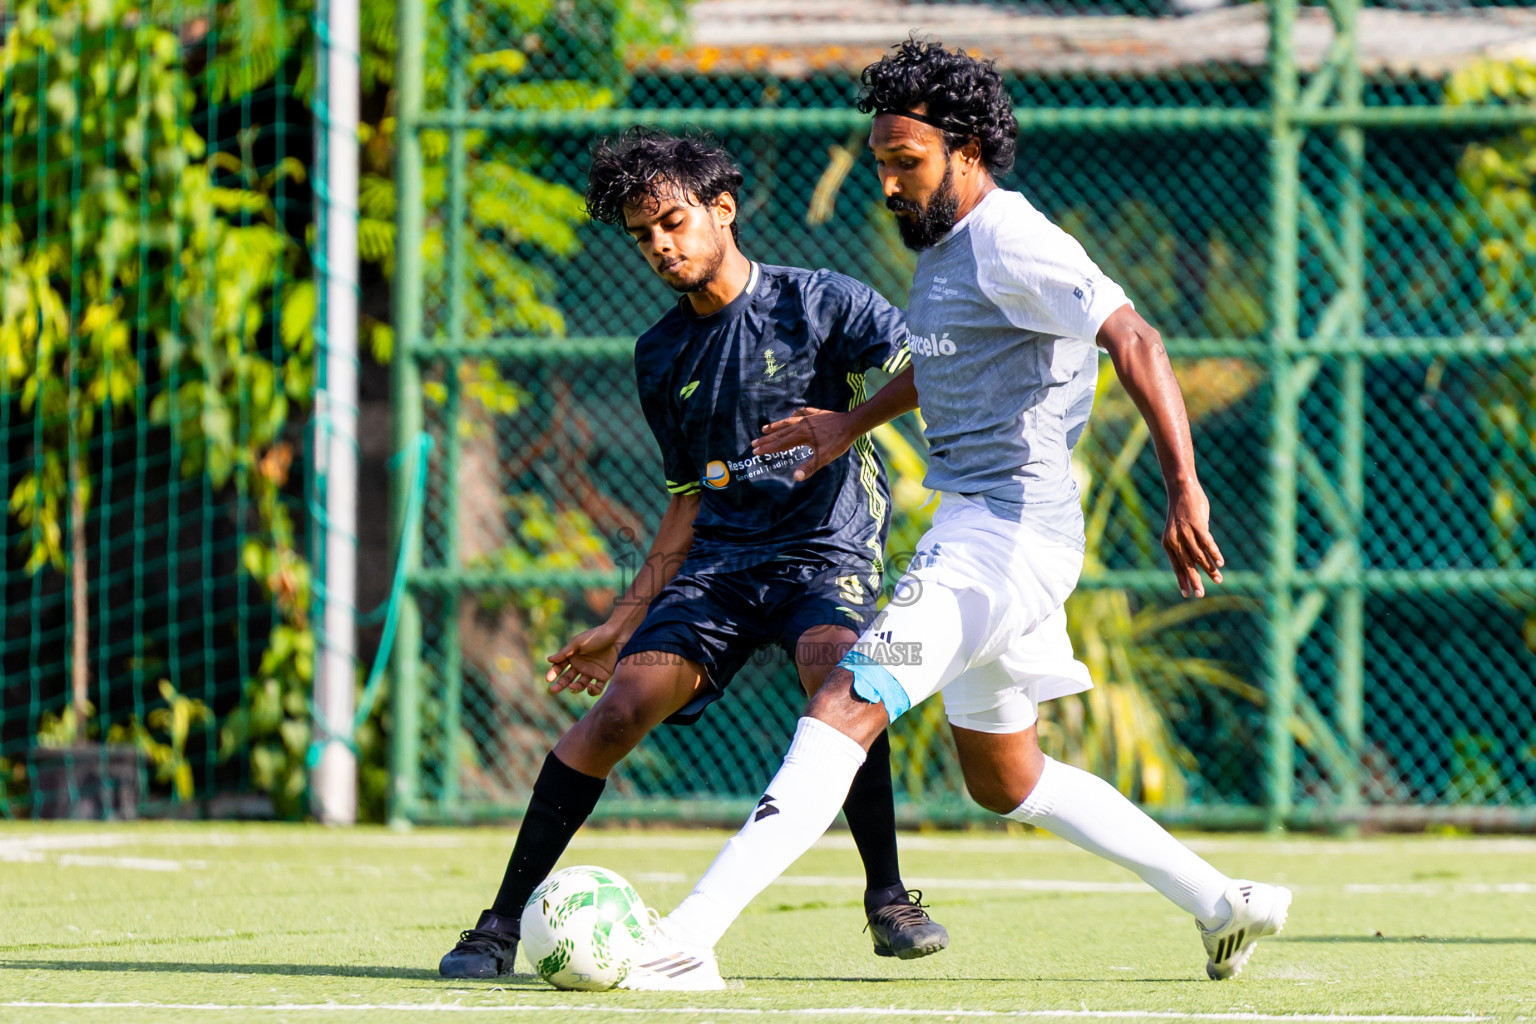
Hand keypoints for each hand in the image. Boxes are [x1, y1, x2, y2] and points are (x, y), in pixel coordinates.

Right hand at [546, 622, 624, 696]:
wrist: (617, 635)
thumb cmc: (596, 636)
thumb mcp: (578, 642)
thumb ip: (564, 652)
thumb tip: (549, 660)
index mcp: (573, 656)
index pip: (560, 667)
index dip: (553, 673)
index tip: (548, 679)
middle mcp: (581, 665)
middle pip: (568, 678)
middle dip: (560, 685)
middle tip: (553, 690)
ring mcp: (592, 672)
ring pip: (580, 685)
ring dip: (575, 688)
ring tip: (573, 686)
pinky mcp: (603, 676)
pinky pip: (596, 688)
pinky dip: (592, 690)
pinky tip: (590, 686)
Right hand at [751, 407, 856, 481]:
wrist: (851, 423)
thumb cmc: (838, 441)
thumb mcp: (824, 457)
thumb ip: (809, 467)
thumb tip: (795, 477)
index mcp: (801, 436)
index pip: (780, 444)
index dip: (767, 448)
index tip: (755, 451)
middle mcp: (801, 425)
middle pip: (780, 433)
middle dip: (766, 439)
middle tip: (754, 443)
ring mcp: (808, 418)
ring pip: (787, 422)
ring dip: (775, 426)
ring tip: (765, 428)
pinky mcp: (816, 414)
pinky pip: (801, 414)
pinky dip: (794, 416)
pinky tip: (792, 416)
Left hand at [1163, 483, 1223, 598]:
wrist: (1180, 488)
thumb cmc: (1182, 510)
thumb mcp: (1180, 529)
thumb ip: (1188, 544)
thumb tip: (1201, 557)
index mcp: (1168, 543)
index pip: (1176, 566)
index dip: (1182, 580)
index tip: (1187, 594)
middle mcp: (1174, 540)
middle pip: (1186, 564)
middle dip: (1194, 581)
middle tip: (1200, 595)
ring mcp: (1185, 532)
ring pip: (1198, 556)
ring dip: (1209, 569)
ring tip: (1218, 580)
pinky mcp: (1197, 524)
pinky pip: (1207, 543)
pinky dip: (1214, 553)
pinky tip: (1220, 563)